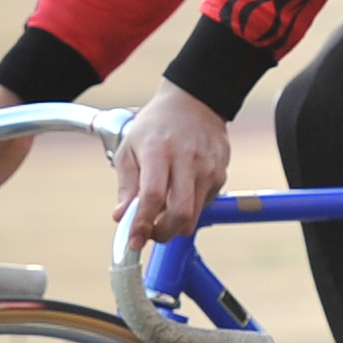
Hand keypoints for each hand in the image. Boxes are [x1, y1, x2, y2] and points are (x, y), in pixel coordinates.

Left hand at [112, 84, 230, 246]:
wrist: (194, 101)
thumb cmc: (156, 125)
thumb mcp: (130, 147)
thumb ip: (126, 185)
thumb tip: (122, 217)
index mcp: (158, 151)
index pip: (152, 196)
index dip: (143, 224)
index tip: (134, 242)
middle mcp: (186, 160)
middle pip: (181, 213)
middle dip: (164, 233)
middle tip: (151, 234)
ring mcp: (208, 168)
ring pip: (195, 214)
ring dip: (176, 225)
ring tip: (162, 214)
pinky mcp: (220, 174)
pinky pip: (204, 204)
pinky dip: (189, 209)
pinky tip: (180, 192)